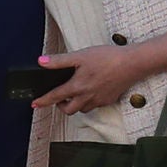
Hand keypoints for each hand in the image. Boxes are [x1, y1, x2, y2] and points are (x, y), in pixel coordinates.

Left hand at [33, 41, 155, 113]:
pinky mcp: (109, 100)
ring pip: (82, 109)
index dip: (43, 101)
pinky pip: (95, 106)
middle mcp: (87, 97)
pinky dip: (89, 101)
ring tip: (76, 92)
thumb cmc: (107, 58)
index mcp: (77, 87)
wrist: (132, 64)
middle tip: (59, 98)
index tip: (35, 104)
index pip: (55, 97)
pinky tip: (92, 90)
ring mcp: (99, 101)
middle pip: (68, 110)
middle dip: (61, 106)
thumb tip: (42, 62)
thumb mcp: (80, 56)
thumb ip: (59, 61)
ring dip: (76, 104)